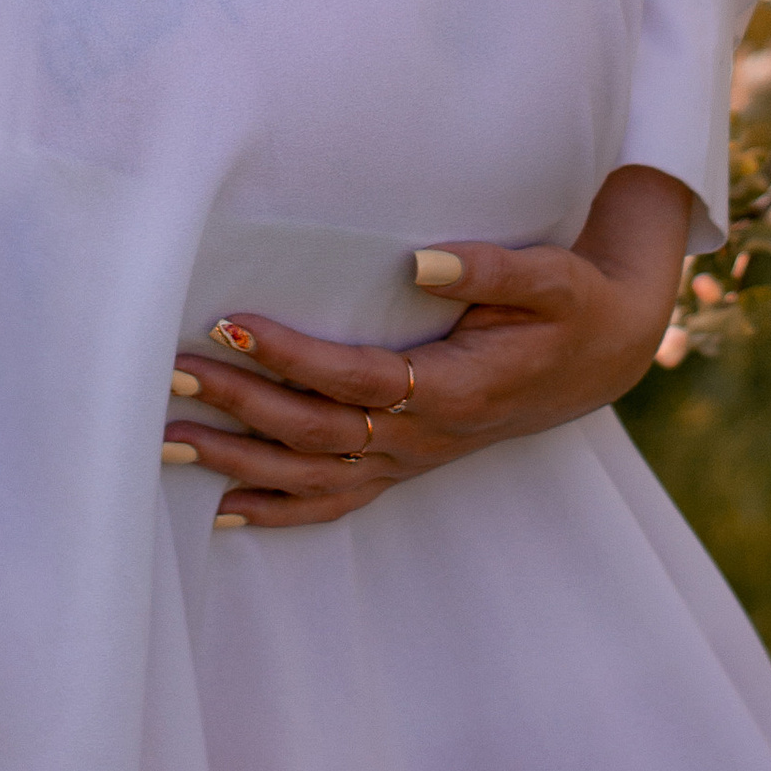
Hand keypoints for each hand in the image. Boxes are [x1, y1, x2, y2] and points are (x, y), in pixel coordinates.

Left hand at [162, 166, 690, 529]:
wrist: (602, 356)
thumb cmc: (570, 306)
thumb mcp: (548, 278)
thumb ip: (489, 269)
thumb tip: (421, 259)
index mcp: (453, 389)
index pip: (354, 379)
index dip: (290, 356)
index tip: (231, 322)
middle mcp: (424, 438)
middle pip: (318, 432)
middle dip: (242, 405)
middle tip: (174, 373)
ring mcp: (412, 460)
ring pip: (314, 476)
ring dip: (239, 461)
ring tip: (168, 439)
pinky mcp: (406, 465)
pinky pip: (337, 501)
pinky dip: (278, 511)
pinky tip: (223, 510)